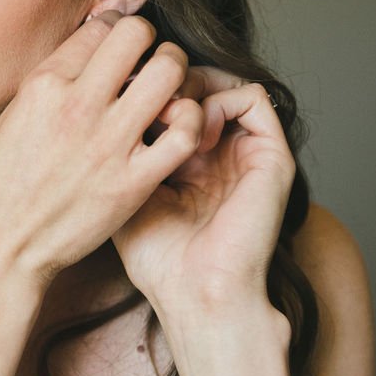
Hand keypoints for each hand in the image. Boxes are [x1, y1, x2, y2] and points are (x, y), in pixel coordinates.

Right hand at [0, 14, 204, 284]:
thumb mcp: (9, 120)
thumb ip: (46, 88)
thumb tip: (80, 61)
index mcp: (42, 85)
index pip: (99, 28)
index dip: (114, 33)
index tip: (118, 52)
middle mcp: (76, 105)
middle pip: (138, 34)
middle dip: (150, 43)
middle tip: (150, 65)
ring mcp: (107, 143)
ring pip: (169, 72)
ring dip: (175, 74)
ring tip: (169, 93)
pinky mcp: (133, 181)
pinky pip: (185, 132)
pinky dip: (190, 122)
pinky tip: (177, 130)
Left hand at [112, 65, 295, 313]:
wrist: (196, 295)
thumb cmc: (158, 260)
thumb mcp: (125, 193)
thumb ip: (121, 149)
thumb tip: (102, 99)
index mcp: (189, 162)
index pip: (172, 99)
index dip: (146, 87)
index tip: (120, 97)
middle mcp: (221, 153)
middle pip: (199, 83)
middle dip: (167, 80)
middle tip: (142, 98)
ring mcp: (248, 154)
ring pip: (226, 83)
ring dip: (192, 87)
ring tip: (166, 116)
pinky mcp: (273, 157)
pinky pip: (254, 97)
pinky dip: (221, 100)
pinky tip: (195, 132)